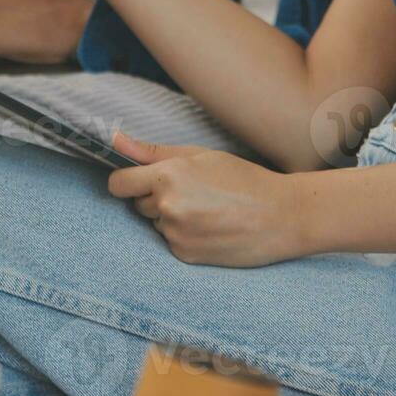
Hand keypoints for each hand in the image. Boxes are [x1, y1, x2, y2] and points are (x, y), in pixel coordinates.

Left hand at [107, 134, 304, 267]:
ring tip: (208, 211)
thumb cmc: (243, 180)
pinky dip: (185, 237)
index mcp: (168, 176)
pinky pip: (171, 243)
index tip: (137, 181)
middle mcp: (167, 207)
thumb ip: (153, 151)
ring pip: (157, 224)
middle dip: (157, 198)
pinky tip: (211, 229)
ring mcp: (176, 234)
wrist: (283, 216)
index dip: (125, 181)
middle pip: (139, 204)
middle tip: (194, 192)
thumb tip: (113, 140)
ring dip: (172, 218)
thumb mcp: (201, 155)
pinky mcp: (185, 255)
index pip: (118, 184)